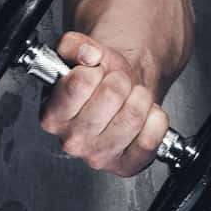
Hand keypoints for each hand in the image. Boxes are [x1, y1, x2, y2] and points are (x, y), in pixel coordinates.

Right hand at [38, 31, 169, 176]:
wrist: (124, 95)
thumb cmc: (102, 79)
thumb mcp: (85, 53)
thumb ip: (74, 45)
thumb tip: (86, 52)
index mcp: (53, 115)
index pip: (79, 83)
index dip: (95, 69)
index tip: (96, 71)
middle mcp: (71, 140)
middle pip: (111, 96)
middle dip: (121, 80)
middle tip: (119, 83)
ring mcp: (98, 156)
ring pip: (133, 117)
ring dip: (140, 97)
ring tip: (133, 97)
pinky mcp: (126, 165)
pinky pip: (150, 139)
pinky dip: (156, 119)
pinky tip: (146, 115)